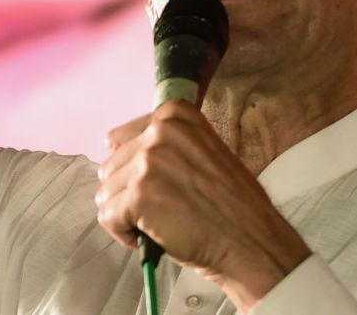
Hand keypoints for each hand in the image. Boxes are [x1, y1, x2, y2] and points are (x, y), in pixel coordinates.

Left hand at [95, 101, 312, 310]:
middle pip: (110, 166)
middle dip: (128, 194)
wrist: (251, 242)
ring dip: (125, 214)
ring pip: (106, 192)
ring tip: (158, 224)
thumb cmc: (230, 207)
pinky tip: (151, 237)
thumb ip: (166, 144)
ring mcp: (149, 160)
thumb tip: (116, 150)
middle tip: (160, 211)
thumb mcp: (202, 152)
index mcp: (175, 114)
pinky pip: (107, 216)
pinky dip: (123, 233)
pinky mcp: (139, 194)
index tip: (158, 188)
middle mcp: (160, 130)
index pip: (120, 140)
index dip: (134, 171)